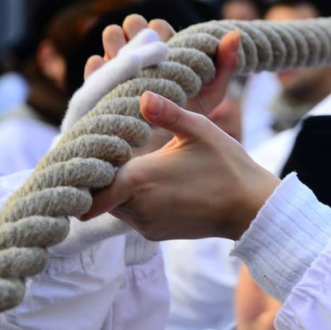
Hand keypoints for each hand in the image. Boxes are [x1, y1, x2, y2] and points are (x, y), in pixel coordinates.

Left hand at [80, 91, 279, 240]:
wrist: (250, 208)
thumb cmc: (227, 166)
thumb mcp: (200, 130)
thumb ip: (168, 113)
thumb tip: (143, 95)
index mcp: (140, 179)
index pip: (90, 179)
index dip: (81, 166)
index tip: (80, 151)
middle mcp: (136, 208)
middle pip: (97, 190)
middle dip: (99, 171)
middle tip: (106, 149)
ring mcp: (145, 224)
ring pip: (112, 203)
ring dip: (116, 186)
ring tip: (128, 162)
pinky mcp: (155, 233)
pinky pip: (130, 215)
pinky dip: (132, 200)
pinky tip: (151, 182)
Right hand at [88, 14, 241, 115]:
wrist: (162, 152)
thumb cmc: (189, 119)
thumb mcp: (210, 94)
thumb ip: (224, 66)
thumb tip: (236, 34)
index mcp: (164, 50)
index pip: (158, 27)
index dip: (159, 32)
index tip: (164, 48)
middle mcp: (139, 53)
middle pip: (132, 25)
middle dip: (136, 32)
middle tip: (143, 52)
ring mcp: (117, 66)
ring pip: (111, 37)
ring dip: (116, 43)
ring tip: (124, 62)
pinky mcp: (98, 85)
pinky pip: (93, 66)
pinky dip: (98, 66)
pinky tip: (107, 74)